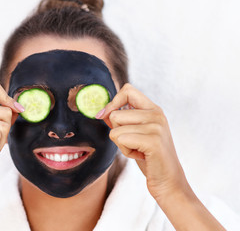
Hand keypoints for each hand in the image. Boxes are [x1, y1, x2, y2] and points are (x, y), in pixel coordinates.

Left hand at [97, 83, 187, 200]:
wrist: (168, 181)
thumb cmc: (149, 157)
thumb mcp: (135, 134)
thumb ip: (121, 120)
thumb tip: (102, 111)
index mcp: (153, 109)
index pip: (128, 90)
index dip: (112, 102)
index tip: (104, 115)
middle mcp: (156, 114)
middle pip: (115, 114)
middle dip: (117, 132)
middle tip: (134, 144)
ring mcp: (156, 127)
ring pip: (115, 129)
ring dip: (121, 144)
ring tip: (138, 150)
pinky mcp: (153, 141)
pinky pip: (120, 139)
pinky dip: (125, 151)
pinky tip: (140, 156)